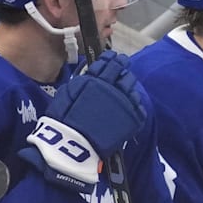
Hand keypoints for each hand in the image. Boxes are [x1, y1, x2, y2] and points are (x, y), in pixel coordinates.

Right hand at [20, 50, 145, 192]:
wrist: (73, 145)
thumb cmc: (64, 120)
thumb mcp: (67, 94)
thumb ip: (82, 81)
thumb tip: (91, 72)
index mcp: (97, 80)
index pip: (110, 63)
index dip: (112, 59)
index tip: (113, 57)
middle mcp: (114, 88)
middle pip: (124, 73)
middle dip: (123, 69)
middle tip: (122, 67)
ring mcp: (126, 103)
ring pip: (132, 88)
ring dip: (129, 86)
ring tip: (124, 87)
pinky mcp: (133, 118)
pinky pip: (139, 106)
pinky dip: (134, 103)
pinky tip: (129, 104)